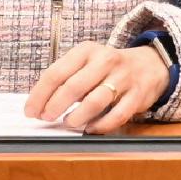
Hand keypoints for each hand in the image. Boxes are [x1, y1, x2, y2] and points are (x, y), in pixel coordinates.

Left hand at [28, 41, 169, 132]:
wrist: (150, 65)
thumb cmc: (108, 68)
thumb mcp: (86, 62)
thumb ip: (66, 78)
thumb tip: (40, 104)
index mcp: (86, 51)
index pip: (56, 72)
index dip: (40, 95)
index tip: (31, 110)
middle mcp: (105, 61)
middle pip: (74, 87)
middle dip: (55, 106)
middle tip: (46, 118)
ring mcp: (123, 78)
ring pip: (95, 101)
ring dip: (77, 117)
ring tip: (68, 123)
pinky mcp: (138, 95)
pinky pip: (117, 115)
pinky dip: (101, 125)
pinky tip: (91, 128)